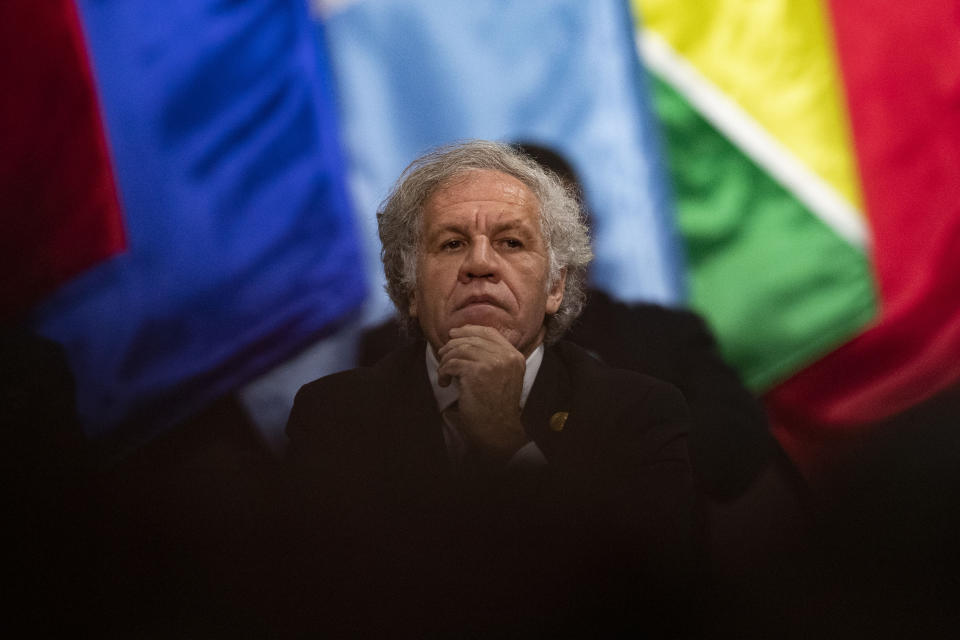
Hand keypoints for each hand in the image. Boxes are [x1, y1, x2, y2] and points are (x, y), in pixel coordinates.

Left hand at [436, 325, 529, 459]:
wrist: (498, 430)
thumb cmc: (495, 406)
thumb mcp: (502, 377)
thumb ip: (492, 358)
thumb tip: (461, 337)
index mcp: (514, 356)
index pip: (490, 332)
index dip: (469, 330)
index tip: (453, 334)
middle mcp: (506, 357)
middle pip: (472, 339)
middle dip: (452, 345)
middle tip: (442, 355)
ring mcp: (493, 363)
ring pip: (459, 349)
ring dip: (446, 360)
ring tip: (444, 373)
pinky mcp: (477, 373)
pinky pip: (452, 363)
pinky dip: (444, 372)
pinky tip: (445, 382)